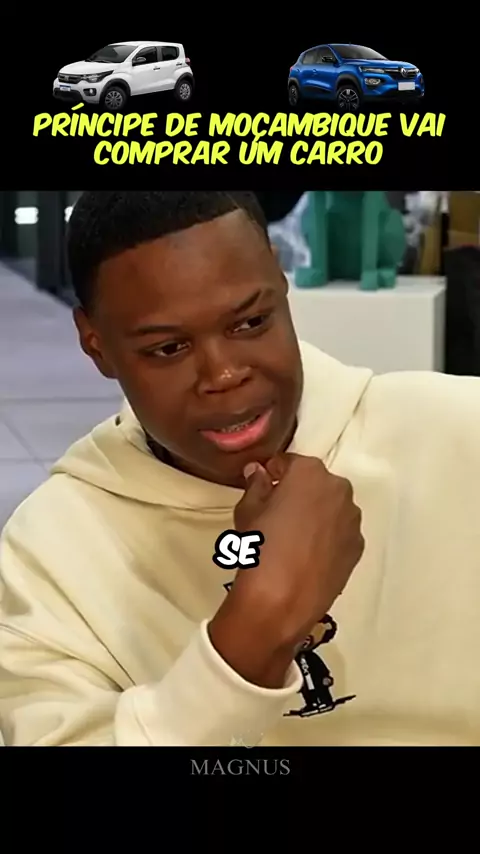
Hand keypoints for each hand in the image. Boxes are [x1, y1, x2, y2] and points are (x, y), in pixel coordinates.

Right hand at [209, 454, 363, 687]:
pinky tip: (309, 556)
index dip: (274, 473)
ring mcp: (352, 519)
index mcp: (310, 473)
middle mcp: (339, 489)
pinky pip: (340, 532)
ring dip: (316, 514)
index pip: (289, 463)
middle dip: (299, 492)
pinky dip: (327, 537)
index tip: (264, 485)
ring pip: (331, 508)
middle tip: (278, 514)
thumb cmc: (260, 547)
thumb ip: (256, 485)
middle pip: (316, 484)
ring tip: (295, 539)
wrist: (282, 598)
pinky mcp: (358, 546)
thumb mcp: (247, 511)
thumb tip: (259, 472)